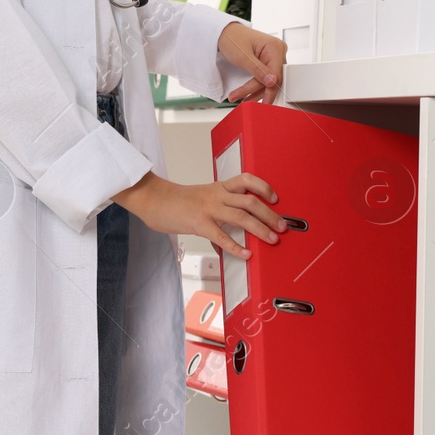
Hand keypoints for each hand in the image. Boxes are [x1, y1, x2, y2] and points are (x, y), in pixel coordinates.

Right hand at [113, 171, 283, 258]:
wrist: (152, 199)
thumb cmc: (176, 201)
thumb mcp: (201, 198)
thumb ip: (218, 207)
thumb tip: (234, 226)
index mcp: (218, 187)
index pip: (246, 180)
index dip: (263, 187)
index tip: (275, 198)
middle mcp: (216, 195)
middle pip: (250, 200)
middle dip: (270, 214)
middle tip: (283, 226)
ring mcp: (208, 208)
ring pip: (241, 216)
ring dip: (260, 228)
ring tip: (272, 239)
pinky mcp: (198, 223)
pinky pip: (221, 235)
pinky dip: (236, 246)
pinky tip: (246, 254)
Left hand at [217, 21, 286, 103]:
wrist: (223, 33)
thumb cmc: (231, 39)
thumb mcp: (243, 57)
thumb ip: (258, 70)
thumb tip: (272, 82)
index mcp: (274, 47)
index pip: (276, 74)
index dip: (269, 90)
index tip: (263, 103)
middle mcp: (277, 50)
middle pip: (273, 78)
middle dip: (259, 92)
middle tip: (247, 102)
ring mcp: (273, 55)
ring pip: (269, 79)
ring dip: (256, 91)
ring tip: (243, 99)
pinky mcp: (268, 60)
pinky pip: (265, 75)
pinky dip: (256, 85)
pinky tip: (248, 93)